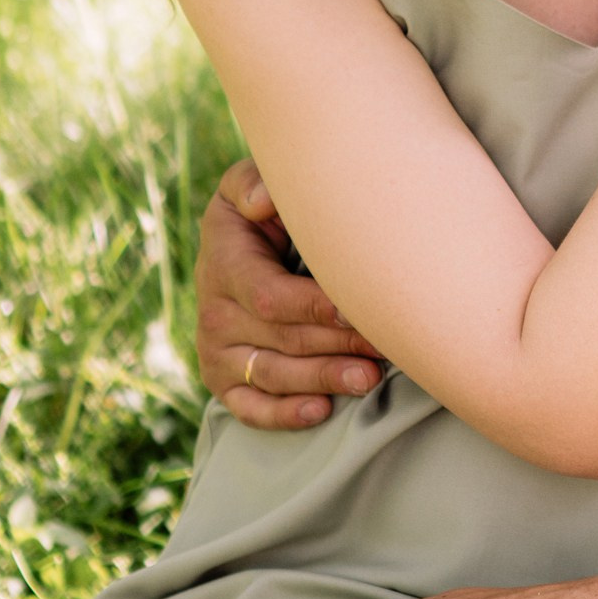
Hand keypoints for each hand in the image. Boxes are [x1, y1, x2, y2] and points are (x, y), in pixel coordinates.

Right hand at [197, 161, 388, 428]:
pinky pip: (248, 407)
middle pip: (280, 340)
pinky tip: (322, 411)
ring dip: (322, 379)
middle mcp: (214, 311)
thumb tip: (262, 200)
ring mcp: (215, 349)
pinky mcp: (221, 379)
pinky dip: (283, 414)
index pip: (269, 297)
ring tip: (369, 379)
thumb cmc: (261, 212)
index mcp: (224, 263)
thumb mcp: (249, 185)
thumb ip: (254, 184)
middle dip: (335, 345)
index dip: (314, 307)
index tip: (357, 309)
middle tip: (384, 348)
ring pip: (271, 375)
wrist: (234, 248)